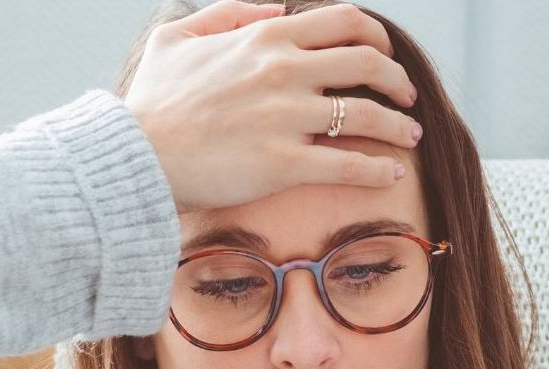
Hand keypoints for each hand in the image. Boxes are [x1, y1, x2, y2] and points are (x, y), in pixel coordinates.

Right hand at [123, 0, 420, 214]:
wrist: (136, 156)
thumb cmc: (152, 103)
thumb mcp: (177, 38)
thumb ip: (228, 14)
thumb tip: (275, 11)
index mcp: (266, 37)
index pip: (345, 23)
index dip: (377, 39)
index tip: (386, 59)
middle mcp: (284, 71)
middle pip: (368, 63)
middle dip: (398, 80)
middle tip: (409, 99)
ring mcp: (287, 118)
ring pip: (366, 114)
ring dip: (399, 125)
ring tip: (411, 137)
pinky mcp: (283, 165)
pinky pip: (348, 164)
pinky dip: (378, 168)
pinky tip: (393, 174)